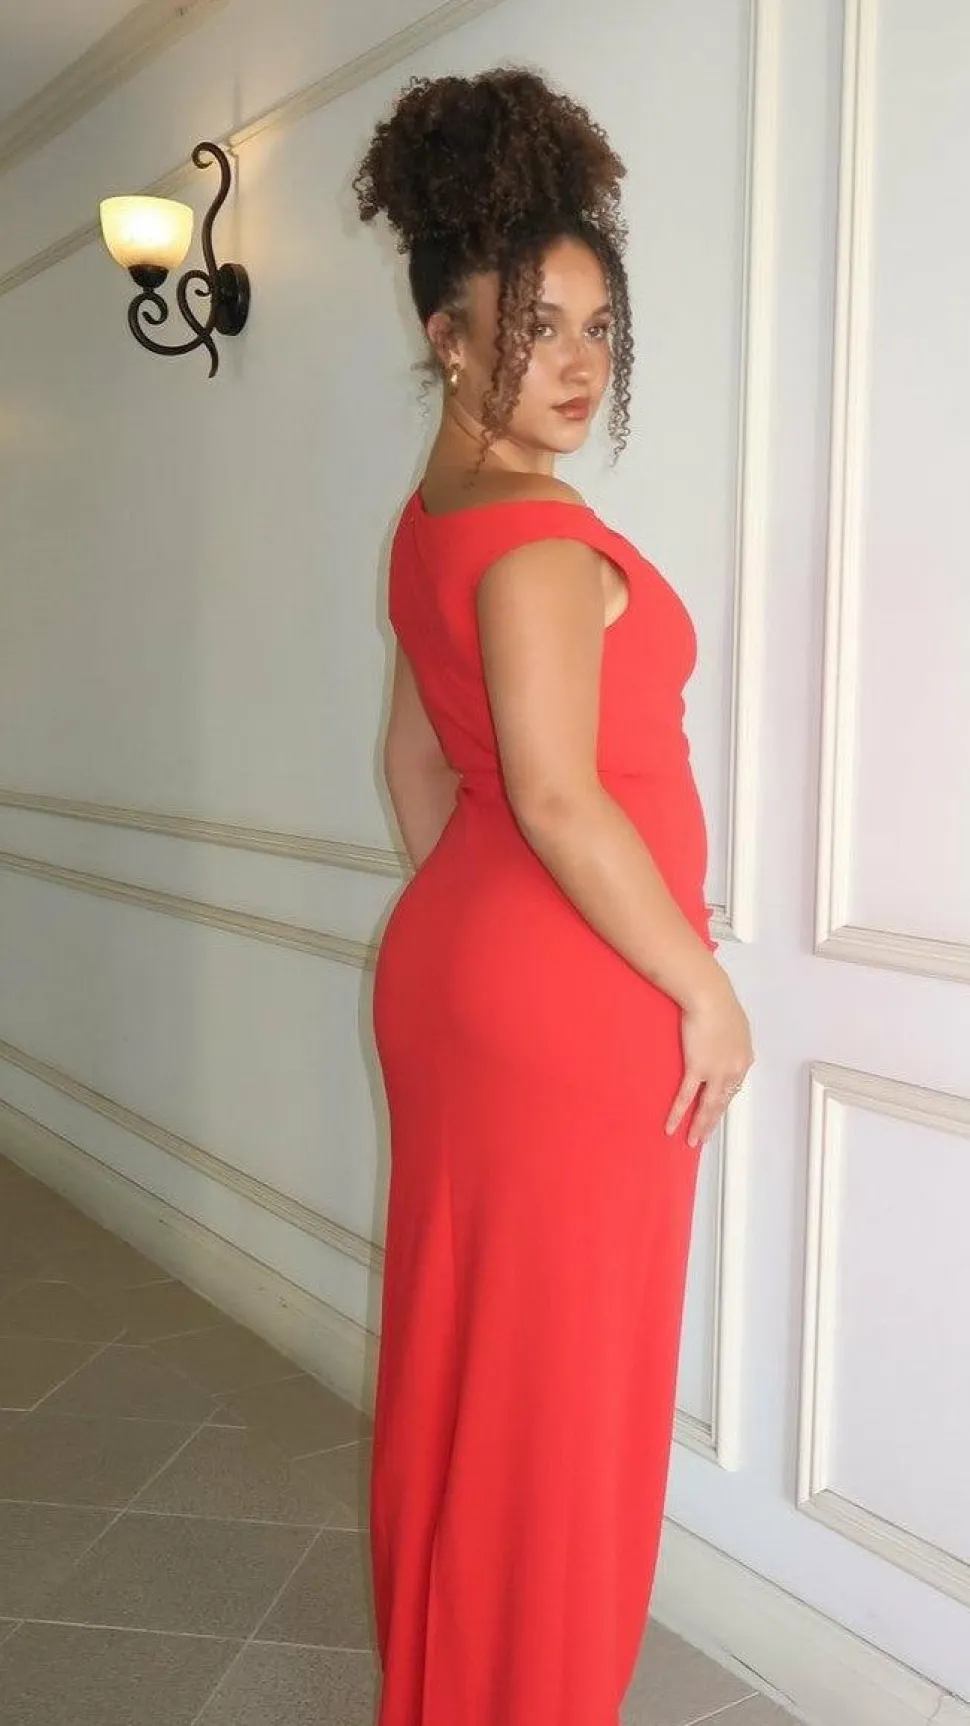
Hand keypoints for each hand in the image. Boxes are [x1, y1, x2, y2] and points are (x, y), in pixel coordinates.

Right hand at [666, 971, 753, 1147]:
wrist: (709, 996)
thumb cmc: (719, 1002)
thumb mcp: (735, 1024)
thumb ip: (732, 1039)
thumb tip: (726, 1043)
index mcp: (743, 1059)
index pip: (733, 1088)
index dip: (723, 1103)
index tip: (715, 1114)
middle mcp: (734, 1070)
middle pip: (722, 1103)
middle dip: (712, 1122)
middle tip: (703, 1137)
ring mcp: (716, 1072)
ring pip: (708, 1106)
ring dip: (699, 1126)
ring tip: (692, 1140)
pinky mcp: (697, 1069)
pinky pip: (687, 1097)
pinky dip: (679, 1114)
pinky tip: (672, 1126)